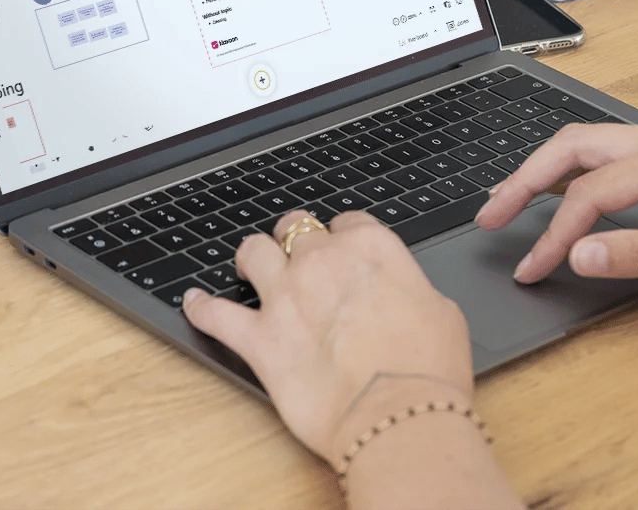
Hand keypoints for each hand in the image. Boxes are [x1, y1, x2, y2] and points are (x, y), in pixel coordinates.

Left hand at [181, 210, 474, 465]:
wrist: (398, 415)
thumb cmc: (428, 369)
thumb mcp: (442, 312)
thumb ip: (411, 289)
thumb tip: (404, 296)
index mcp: (371, 249)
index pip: (349, 222)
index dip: (344, 235)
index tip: (343, 247)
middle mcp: (323, 262)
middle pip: (296, 228)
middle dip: (295, 237)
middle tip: (296, 253)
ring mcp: (286, 297)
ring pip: (253, 252)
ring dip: (251, 256)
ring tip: (249, 265)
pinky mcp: (260, 339)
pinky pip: (217, 314)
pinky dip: (202, 307)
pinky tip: (195, 303)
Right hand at [474, 124, 637, 295]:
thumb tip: (578, 254)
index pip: (591, 192)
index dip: (555, 232)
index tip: (533, 267)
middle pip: (574, 145)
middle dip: (525, 178)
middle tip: (491, 214)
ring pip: (589, 145)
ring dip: (545, 171)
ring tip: (510, 201)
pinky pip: (611, 156)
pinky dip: (574, 173)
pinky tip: (560, 194)